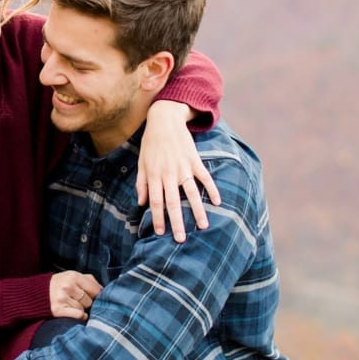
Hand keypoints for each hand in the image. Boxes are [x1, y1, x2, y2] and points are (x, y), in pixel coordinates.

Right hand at [49, 270, 100, 317]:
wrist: (37, 293)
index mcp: (73, 276)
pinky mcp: (57, 310)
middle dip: (86, 302)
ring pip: (83, 309)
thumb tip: (103, 290)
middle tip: (77, 300)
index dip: (95, 295)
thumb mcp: (73, 276)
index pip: (96, 290)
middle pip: (89, 301)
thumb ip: (89, 280)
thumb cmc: (60, 284)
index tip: (91, 297)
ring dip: (79, 309)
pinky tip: (72, 312)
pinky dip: (78, 316)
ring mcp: (62, 298)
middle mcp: (67, 286)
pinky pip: (78, 315)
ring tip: (71, 304)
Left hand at [139, 100, 220, 241]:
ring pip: (191, 193)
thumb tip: (141, 203)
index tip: (161, 233)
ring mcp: (183, 167)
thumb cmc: (151, 143)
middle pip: (173, 202)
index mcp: (154, 175)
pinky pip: (205, 178)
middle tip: (181, 239)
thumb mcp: (142, 162)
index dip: (158, 218)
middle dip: (177, 222)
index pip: (156, 202)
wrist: (164, 120)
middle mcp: (169, 173)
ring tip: (203, 226)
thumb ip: (142, 183)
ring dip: (197, 211)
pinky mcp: (195, 160)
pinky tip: (217, 203)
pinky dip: (212, 190)